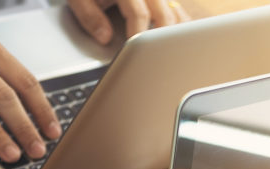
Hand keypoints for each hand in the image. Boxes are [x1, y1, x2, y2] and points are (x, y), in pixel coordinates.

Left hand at [67, 0, 191, 44]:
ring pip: (177, 15)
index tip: (133, 55)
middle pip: (164, 16)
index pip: (139, 14)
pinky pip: (179, 14)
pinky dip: (180, 30)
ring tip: (166, 56)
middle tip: (153, 61)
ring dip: (174, 36)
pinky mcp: (166, 0)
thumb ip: (89, 16)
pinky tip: (175, 44)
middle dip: (160, 41)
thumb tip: (105, 38)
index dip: (137, 37)